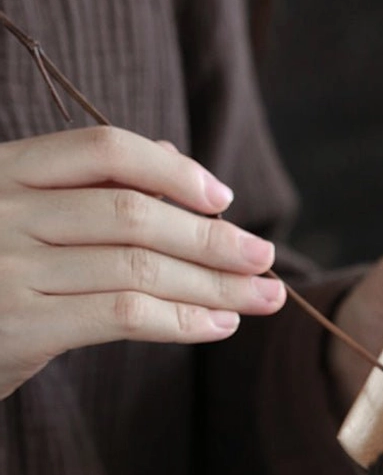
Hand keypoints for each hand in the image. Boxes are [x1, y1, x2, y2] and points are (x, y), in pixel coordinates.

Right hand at [0, 126, 284, 399]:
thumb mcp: (18, 218)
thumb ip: (88, 187)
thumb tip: (174, 158)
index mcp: (5, 170)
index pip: (103, 148)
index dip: (173, 170)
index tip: (223, 198)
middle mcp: (4, 210)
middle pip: (134, 213)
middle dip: (212, 238)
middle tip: (265, 258)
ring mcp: (9, 268)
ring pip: (138, 266)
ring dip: (212, 284)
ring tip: (260, 297)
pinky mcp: (20, 326)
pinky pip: (123, 314)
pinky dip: (181, 320)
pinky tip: (218, 325)